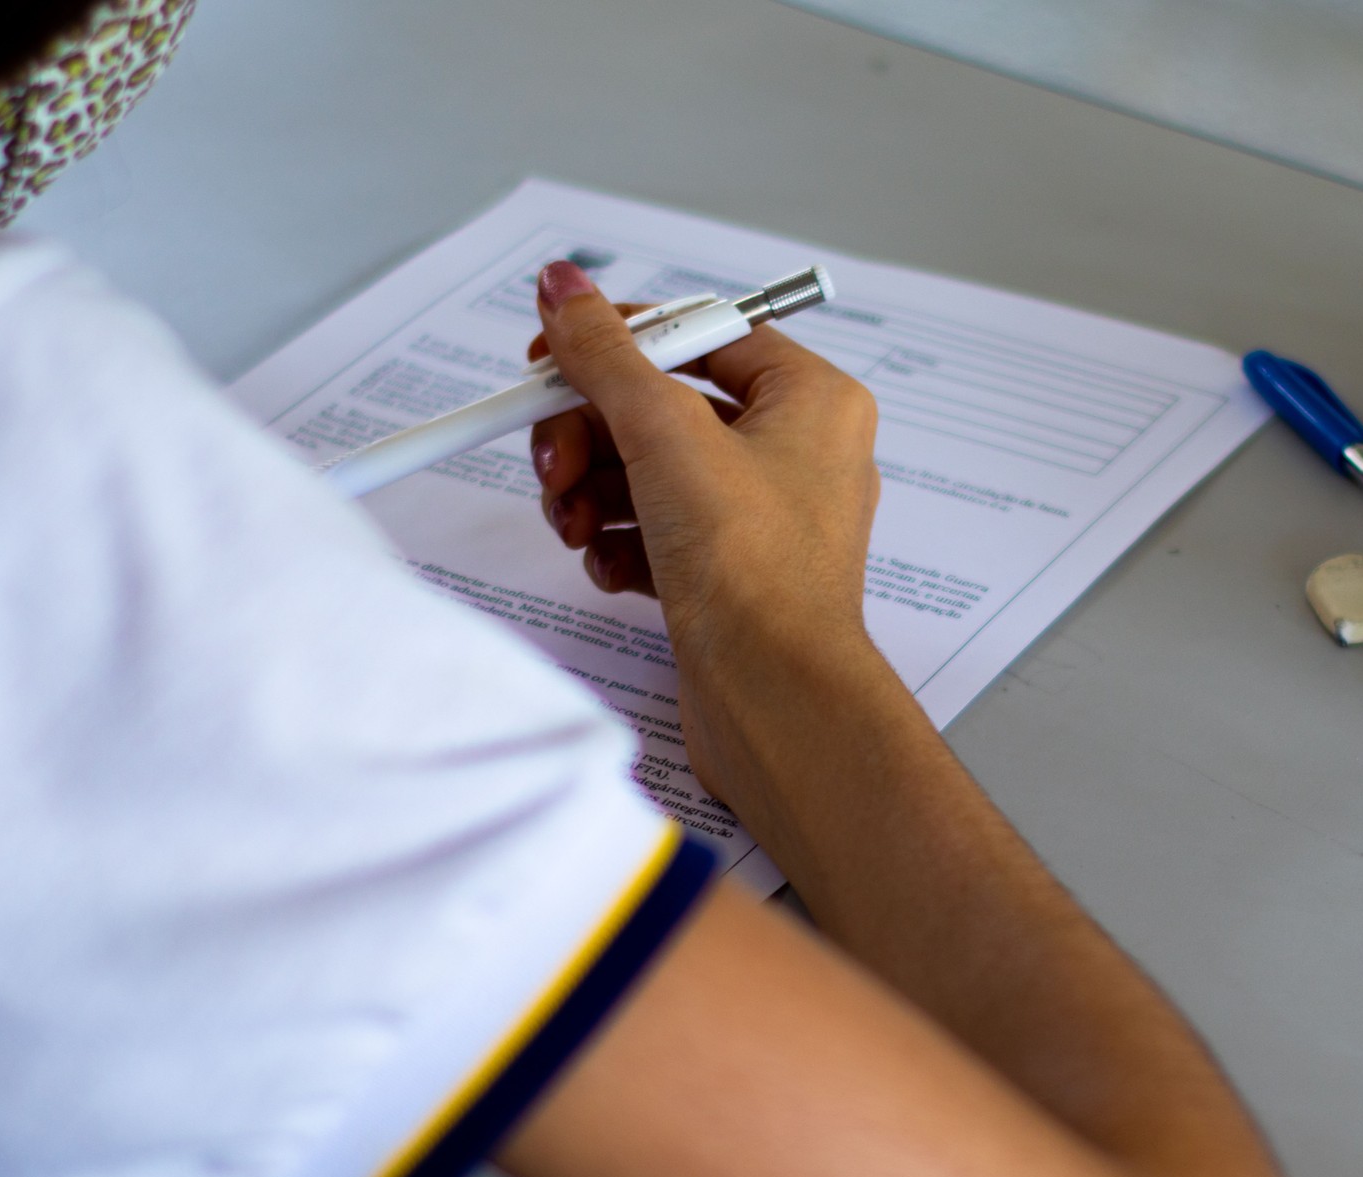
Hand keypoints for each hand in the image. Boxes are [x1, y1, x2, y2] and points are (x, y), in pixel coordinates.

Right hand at [527, 261, 884, 801]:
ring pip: (649, 473)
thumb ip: (606, 355)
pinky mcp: (729, 577)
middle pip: (662, 408)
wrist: (775, 700)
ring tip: (573, 523)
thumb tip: (565, 290)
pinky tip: (608, 564)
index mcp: (811, 400)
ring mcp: (762, 520)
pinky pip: (655, 533)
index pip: (701, 332)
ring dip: (592, 491)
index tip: (552, 354)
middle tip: (551, 461)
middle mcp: (797, 454)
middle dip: (591, 434)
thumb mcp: (667, 433)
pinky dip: (618, 542)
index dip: (618, 341)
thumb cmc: (757, 572)